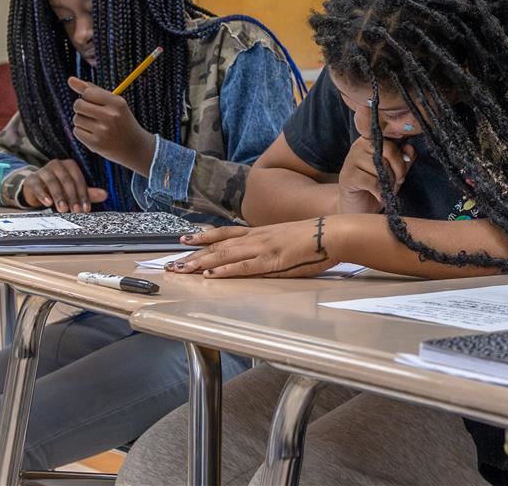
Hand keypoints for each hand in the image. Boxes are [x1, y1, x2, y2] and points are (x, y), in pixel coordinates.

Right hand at [17, 159, 107, 212]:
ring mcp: (43, 170)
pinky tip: (48, 203)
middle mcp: (57, 165)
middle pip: (67, 180)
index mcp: (70, 165)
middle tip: (76, 211)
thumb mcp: (73, 190)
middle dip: (72, 197)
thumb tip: (105, 195)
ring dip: (59, 196)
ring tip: (63, 209)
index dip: (83, 194)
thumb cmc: (58, 188)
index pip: (79, 179)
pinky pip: (37, 186)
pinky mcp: (31, 179)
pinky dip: (42, 194)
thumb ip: (88, 193)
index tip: (86, 208)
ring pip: (53, 182)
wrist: (35, 189)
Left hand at [67, 77, 155, 173]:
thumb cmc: (122, 121)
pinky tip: (94, 135)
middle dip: (81, 108)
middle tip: (93, 114)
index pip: (88, 92)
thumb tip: (70, 79)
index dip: (87, 97)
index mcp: (117, 103)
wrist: (134, 147)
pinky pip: (76, 132)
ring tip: (96, 126)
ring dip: (82, 121)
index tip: (94, 103)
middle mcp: (110, 116)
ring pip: (76, 119)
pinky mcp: (95, 143)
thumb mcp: (114, 103)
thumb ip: (92, 90)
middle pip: (78, 105)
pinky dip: (82, 132)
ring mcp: (102, 131)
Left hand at [168, 218, 334, 278]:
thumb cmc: (316, 238)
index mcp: (262, 232)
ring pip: (225, 255)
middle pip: (219, 245)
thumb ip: (271, 245)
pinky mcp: (272, 260)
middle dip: (193, 255)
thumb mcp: (288, 238)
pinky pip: (244, 267)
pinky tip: (211, 275)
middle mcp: (257, 237)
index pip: (226, 234)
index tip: (186, 240)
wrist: (334, 233)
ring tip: (182, 269)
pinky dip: (225, 271)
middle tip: (172, 263)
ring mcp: (263, 248)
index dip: (205, 237)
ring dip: (201, 263)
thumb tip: (259, 252)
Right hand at [336, 136, 412, 213]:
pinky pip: (372, 181)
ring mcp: (351, 159)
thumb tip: (410, 149)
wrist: (359, 208)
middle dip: (397, 171)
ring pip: (381, 167)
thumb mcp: (395, 173)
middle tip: (396, 182)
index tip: (403, 171)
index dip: (400, 158)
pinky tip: (378, 195)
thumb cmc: (376, 187)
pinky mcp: (348, 175)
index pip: (392, 141)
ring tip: (384, 188)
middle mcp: (360, 145)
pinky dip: (379, 191)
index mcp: (372, 140)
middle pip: (389, 151)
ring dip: (387, 183)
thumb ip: (403, 160)